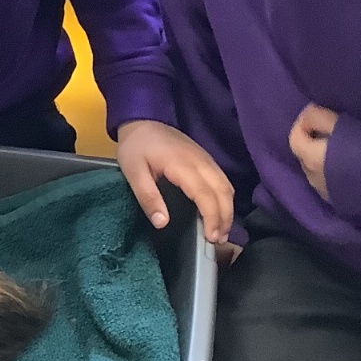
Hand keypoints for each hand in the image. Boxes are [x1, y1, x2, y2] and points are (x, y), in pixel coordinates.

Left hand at [116, 120, 234, 242]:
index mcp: (182, 165)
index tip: (211, 238)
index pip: (205, 194)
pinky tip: (218, 213)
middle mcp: (200, 161)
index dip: (212, 217)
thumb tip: (162, 223)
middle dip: (225, 218)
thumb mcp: (133, 172)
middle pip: (223, 191)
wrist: (142, 120)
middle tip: (218, 240)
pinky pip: (222, 180)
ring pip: (226, 186)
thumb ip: (147, 197)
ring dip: (228, 210)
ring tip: (220, 232)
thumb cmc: (136, 147)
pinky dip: (225, 199)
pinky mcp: (205, 159)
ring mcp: (205, 158)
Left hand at [289, 104, 337, 201]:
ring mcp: (325, 192)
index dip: (302, 123)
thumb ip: (319, 117)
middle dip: (311, 140)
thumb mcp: (341, 124)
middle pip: (303, 155)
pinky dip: (331, 173)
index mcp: (310, 158)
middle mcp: (312, 178)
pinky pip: (328, 183)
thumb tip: (307, 114)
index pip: (294, 138)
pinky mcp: (339, 202)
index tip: (317, 114)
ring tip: (339, 148)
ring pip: (315, 170)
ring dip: (321, 158)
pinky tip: (347, 167)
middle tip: (329, 130)